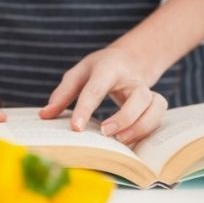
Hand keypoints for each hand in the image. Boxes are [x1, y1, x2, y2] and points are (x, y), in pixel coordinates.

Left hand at [39, 45, 167, 144]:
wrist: (129, 60)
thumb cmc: (99, 69)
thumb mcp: (78, 73)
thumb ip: (62, 94)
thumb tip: (44, 115)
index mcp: (108, 69)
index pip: (96, 88)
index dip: (85, 109)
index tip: (75, 128)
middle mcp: (132, 79)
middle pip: (138, 96)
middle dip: (124, 117)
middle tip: (105, 133)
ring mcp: (147, 91)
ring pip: (156, 107)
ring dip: (141, 127)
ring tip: (121, 142)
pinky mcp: (155, 103)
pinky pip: (159, 118)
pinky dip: (147, 132)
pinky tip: (130, 143)